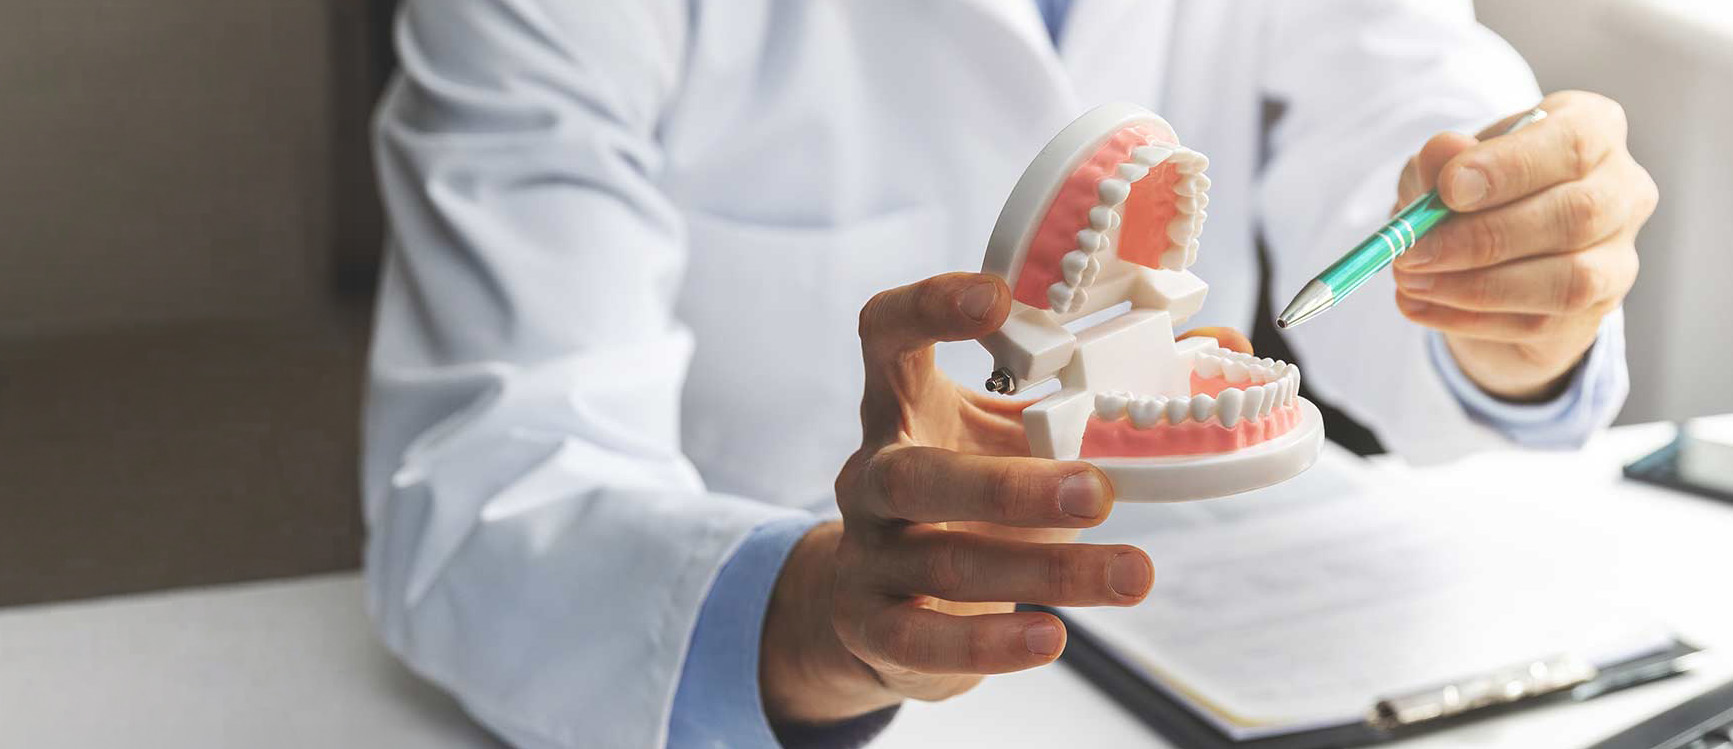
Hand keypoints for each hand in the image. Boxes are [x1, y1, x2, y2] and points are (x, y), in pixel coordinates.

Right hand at [760, 272, 1250, 725]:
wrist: (881, 603)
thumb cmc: (969, 497)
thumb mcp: (1018, 436)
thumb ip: (1100, 393)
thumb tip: (1224, 343)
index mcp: (904, 405)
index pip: (886, 333)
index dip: (929, 307)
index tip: (998, 298)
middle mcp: (871, 473)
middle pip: (917, 472)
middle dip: (1010, 484)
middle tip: (1101, 490)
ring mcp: (867, 552)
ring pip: (947, 560)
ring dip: (1045, 571)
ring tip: (1133, 576)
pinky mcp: (872, 625)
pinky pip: (923, 637)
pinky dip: (989, 644)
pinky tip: (1052, 639)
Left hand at [1390, 91, 1654, 401]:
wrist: (1487, 256)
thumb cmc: (1471, 194)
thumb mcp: (1443, 168)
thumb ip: (1440, 160)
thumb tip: (1442, 152)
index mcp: (1593, 130)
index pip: (1573, 143)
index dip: (1509, 168)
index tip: (1447, 189)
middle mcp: (1623, 190)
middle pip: (1576, 214)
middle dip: (1482, 238)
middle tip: (1412, 251)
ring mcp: (1618, 255)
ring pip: (1568, 279)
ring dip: (1476, 286)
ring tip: (1410, 281)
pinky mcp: (1596, 311)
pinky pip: (1541, 322)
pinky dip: (1469, 318)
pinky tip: (1419, 306)